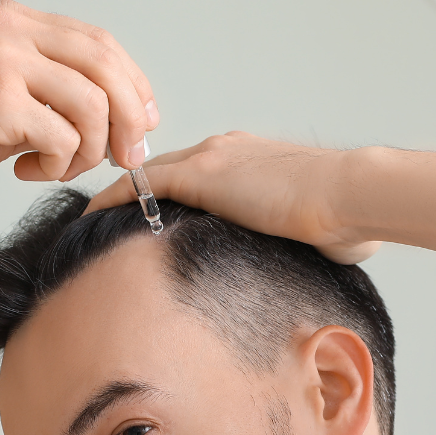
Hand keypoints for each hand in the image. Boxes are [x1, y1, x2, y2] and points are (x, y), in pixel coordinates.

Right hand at [0, 1, 157, 207]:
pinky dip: (57, 166)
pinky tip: (27, 172)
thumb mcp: (5, 96)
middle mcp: (11, 31)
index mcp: (16, 22)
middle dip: (129, 120)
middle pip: (107, 66)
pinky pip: (63, 138)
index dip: (133, 86)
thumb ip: (55, 93)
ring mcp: (4, 62)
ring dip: (89, 151)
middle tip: (127, 157)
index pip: (100, 43)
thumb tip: (121, 119)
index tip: (142, 124)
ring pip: (92, 106)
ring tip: (57, 168)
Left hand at [86, 133, 380, 263]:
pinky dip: (111, 198)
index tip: (145, 219)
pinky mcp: (201, 174)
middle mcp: (225, 150)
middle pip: (162, 167)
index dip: (166, 195)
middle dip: (131, 191)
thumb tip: (301, 285)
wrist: (352, 195)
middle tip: (98, 216)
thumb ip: (298, 249)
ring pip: (146, 171)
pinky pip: (140, 184)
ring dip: (114, 195)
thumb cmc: (349, 221)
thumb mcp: (319, 236)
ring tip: (83, 220)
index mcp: (250, 161)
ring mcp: (211, 157)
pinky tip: (87, 217)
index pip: (194, 173)